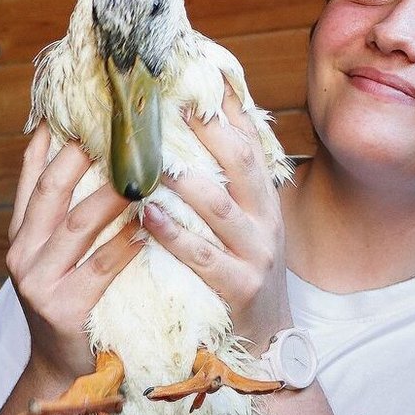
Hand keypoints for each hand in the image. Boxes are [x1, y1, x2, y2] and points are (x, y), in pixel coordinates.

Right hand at [6, 124, 142, 383]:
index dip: (48, 141)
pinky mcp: (62, 310)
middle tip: (114, 125)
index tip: (74, 107)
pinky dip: (125, 246)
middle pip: (52, 192)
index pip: (32, 177)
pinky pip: (101, 269)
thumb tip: (90, 157)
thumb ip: (69, 213)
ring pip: (78, 226)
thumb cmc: (73, 303)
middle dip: (81, 156)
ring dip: (111, 195)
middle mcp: (22, 253)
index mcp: (21, 234)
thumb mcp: (59, 256)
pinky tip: (149, 228)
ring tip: (141, 170)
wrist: (63, 371)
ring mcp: (38, 282)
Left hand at [143, 86, 291, 355]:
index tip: (198, 69)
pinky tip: (147, 216)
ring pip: (220, 206)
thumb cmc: (242, 276)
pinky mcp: (241, 288)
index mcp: (265, 198)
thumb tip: (192, 134)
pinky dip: (174, 235)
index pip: (249, 140)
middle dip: (208, 129)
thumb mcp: (243, 226)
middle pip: (240, 162)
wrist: (264, 344)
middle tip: (171, 101)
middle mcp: (267, 219)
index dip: (226, 105)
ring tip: (149, 158)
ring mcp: (257, 253)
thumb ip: (222, 185)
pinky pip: (203, 257)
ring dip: (183, 180)